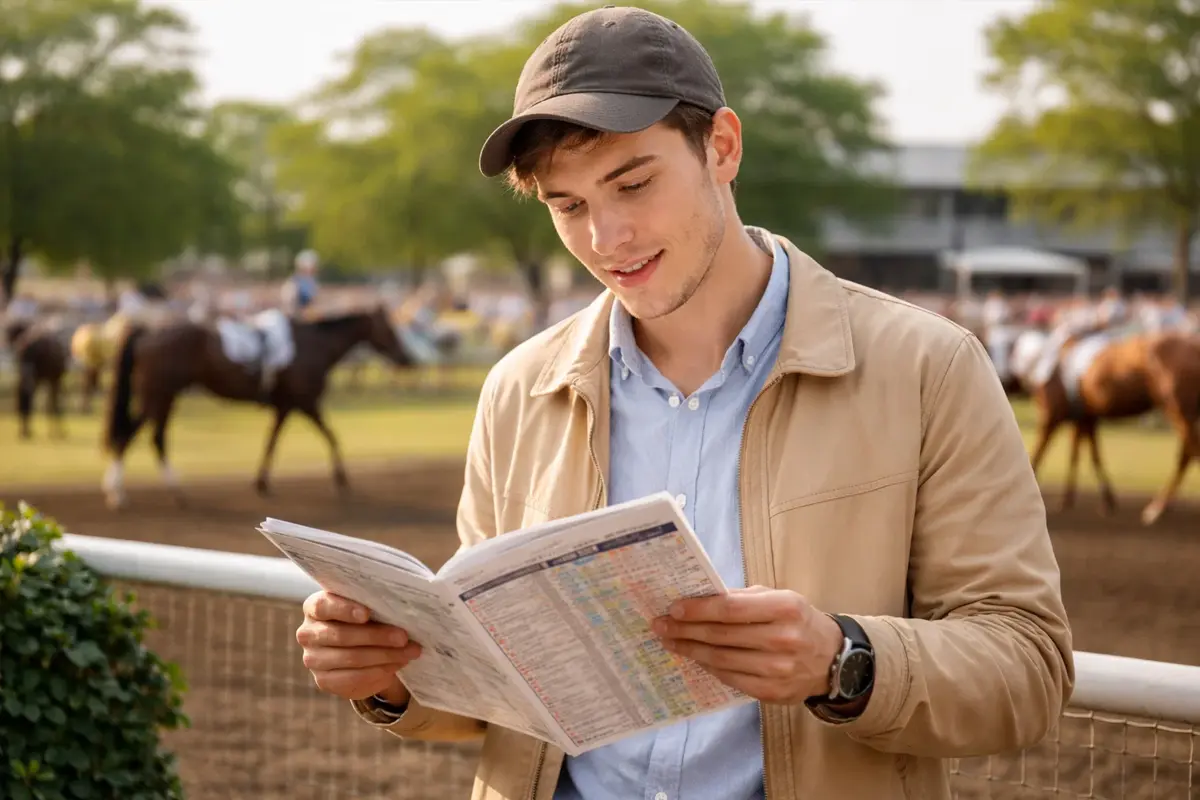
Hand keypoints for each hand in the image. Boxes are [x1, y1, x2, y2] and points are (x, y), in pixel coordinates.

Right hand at [296, 590, 421, 704]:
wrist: (360, 648)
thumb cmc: (366, 618)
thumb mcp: (367, 606)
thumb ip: (374, 604)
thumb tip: (402, 609)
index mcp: (315, 607)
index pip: (323, 605)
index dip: (345, 609)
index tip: (367, 614)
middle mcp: (308, 633)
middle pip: (342, 635)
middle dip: (377, 636)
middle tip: (403, 637)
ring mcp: (313, 659)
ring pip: (350, 658)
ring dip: (384, 656)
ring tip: (408, 652)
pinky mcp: (323, 681)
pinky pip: (352, 679)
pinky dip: (378, 672)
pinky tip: (395, 665)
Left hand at [652, 586, 843, 704]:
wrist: (832, 659)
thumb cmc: (797, 621)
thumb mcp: (777, 598)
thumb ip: (741, 597)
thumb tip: (698, 596)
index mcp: (785, 608)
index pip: (731, 608)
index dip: (699, 609)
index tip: (673, 608)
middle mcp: (783, 639)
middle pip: (722, 635)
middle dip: (686, 630)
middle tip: (661, 625)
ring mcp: (778, 669)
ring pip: (721, 660)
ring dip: (690, 650)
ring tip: (670, 641)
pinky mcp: (772, 693)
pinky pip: (730, 679)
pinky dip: (708, 667)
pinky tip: (694, 657)